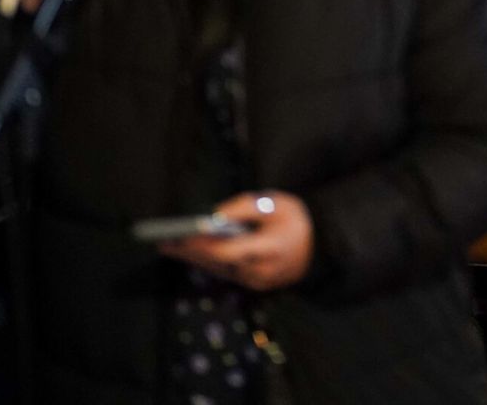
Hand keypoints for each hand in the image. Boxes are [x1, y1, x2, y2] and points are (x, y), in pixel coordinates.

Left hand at [158, 191, 314, 292]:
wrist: (322, 245)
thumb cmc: (297, 219)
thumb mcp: (274, 203)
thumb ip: (243, 209)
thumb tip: (212, 217)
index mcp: (268, 248)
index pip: (227, 251)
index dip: (202, 244)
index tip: (180, 234)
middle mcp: (261, 271)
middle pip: (217, 264)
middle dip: (189, 252)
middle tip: (164, 243)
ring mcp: (258, 281)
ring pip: (220, 270)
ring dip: (195, 259)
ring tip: (170, 247)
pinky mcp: (256, 284)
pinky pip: (228, 273)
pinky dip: (209, 262)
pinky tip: (193, 253)